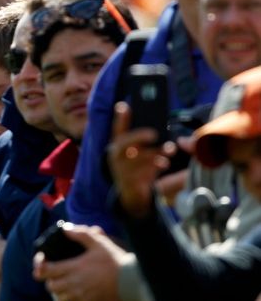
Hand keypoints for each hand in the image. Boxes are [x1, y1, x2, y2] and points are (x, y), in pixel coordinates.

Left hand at [34, 225, 130, 300]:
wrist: (131, 283)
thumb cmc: (114, 261)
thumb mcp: (98, 243)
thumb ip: (81, 234)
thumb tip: (66, 228)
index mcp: (73, 268)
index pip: (46, 270)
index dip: (39, 266)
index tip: (41, 262)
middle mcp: (74, 284)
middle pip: (51, 287)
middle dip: (50, 280)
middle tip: (55, 274)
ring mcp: (80, 296)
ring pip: (60, 298)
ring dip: (59, 292)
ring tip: (64, 285)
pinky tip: (74, 297)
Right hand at [108, 102, 175, 217]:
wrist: (131, 195)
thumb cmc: (139, 168)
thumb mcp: (142, 154)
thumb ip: (153, 144)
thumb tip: (185, 141)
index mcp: (119, 145)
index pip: (117, 129)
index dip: (120, 118)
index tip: (124, 106)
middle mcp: (116, 156)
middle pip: (123, 143)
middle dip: (138, 137)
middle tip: (153, 134)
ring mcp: (121, 170)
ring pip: (135, 159)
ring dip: (153, 153)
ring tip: (169, 149)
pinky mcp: (129, 182)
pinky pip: (140, 174)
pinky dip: (153, 168)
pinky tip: (163, 163)